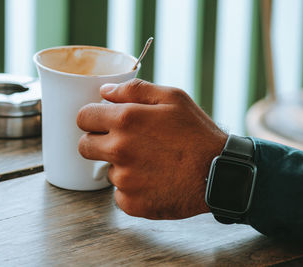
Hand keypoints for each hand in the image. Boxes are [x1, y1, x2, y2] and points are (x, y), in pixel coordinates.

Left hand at [76, 79, 226, 218]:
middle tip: (123, 143)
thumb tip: (104, 91)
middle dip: (98, 142)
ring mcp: (124, 179)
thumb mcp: (172, 98)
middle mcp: (119, 149)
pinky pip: (119, 194)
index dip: (92, 118)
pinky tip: (153, 181)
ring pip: (106, 171)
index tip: (102, 123)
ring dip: (121, 167)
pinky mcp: (132, 203)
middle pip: (84, 146)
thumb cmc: (197, 133)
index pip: (83, 118)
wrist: (220, 173)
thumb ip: (134, 90)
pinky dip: (131, 189)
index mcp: (125, 120)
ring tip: (150, 163)